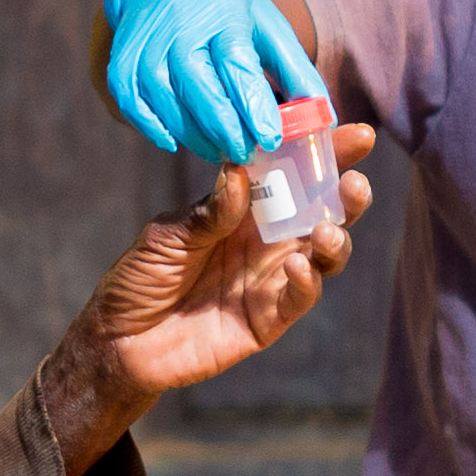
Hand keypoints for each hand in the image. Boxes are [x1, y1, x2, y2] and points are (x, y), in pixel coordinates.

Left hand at [30, 127, 373, 475]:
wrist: (119, 341)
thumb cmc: (139, 279)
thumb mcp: (168, 235)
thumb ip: (209, 211)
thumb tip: (241, 168)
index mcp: (244, 210)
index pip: (291, 174)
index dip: (324, 153)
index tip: (355, 133)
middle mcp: (266, 241)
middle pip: (321, 212)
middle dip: (345, 194)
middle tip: (354, 182)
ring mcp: (271, 280)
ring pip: (322, 255)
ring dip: (335, 239)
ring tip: (326, 230)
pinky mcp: (268, 319)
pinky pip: (299, 298)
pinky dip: (307, 282)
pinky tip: (298, 268)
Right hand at [101, 0, 322, 166]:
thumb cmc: (227, 4)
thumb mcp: (268, 24)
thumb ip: (296, 70)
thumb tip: (325, 118)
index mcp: (224, 14)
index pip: (238, 65)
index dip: (253, 107)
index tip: (271, 139)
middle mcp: (180, 26)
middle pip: (200, 89)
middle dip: (226, 129)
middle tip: (246, 154)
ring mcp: (147, 42)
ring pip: (166, 101)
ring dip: (193, 135)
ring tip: (218, 150)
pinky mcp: (122, 58)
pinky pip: (132, 102)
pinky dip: (152, 127)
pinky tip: (174, 141)